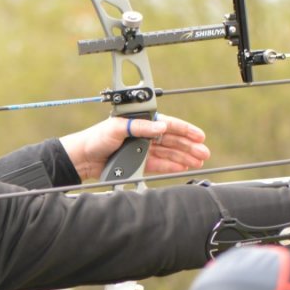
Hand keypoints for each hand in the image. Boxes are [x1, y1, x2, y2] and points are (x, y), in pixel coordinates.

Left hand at [61, 114, 209, 180]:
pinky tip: (183, 167)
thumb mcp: (118, 127)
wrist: (85, 157)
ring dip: (184, 157)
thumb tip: (162, 126)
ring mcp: (144, 149)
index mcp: (141, 122)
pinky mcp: (140, 163)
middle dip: (190, 146)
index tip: (199, 136)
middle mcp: (145, 134)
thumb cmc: (97, 137)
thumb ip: (141, 127)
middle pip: (173, 140)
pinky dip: (172, 165)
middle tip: (204, 153)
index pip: (169, 125)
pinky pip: (160, 164)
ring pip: (169, 152)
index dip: (186, 130)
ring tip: (198, 161)